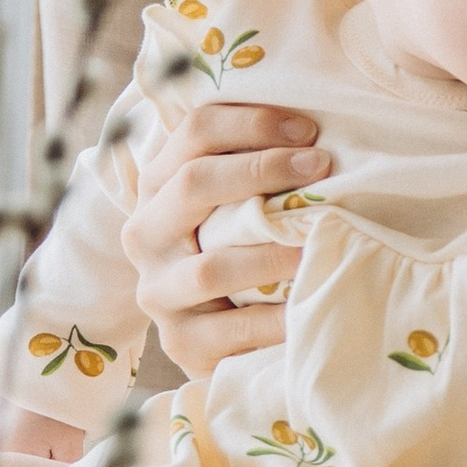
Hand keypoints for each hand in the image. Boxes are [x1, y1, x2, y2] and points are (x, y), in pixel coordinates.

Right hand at [123, 99, 331, 377]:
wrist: (211, 337)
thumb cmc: (236, 248)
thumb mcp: (232, 201)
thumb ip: (251, 160)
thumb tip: (315, 122)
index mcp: (157, 186)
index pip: (194, 132)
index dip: (251, 123)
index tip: (309, 130)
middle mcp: (145, 234)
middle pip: (194, 184)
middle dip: (261, 169)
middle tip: (320, 167)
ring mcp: (159, 292)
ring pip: (209, 266)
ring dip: (268, 253)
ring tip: (313, 246)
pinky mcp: (181, 343)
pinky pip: (230, 329)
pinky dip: (273, 319)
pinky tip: (307, 306)